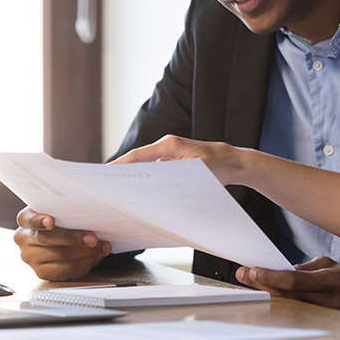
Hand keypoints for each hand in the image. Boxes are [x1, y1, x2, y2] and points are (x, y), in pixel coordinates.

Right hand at [13, 207, 110, 280]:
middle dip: (73, 239)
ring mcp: (31, 258)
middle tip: (93, 238)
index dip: (40, 221)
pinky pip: (63, 271)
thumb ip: (67, 210)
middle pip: (47, 240)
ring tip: (100, 248)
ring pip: (58, 256)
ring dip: (84, 253)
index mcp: (26, 219)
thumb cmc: (62, 220)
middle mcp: (24, 239)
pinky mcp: (41, 272)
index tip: (51, 222)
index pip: (30, 219)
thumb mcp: (61, 211)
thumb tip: (91, 211)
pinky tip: (92, 258)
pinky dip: (82, 264)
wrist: (59, 236)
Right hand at [111, 134, 247, 185]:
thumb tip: (151, 181)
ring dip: (135, 178)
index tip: (105, 174)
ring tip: (121, 193)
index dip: (120, 164)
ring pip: (146, 166)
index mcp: (169, 145)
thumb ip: (173, 174)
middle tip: (107, 187)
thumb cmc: (218, 165)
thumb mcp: (196, 171)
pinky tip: (143, 194)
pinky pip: (155, 170)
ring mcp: (170, 154)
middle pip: (138, 160)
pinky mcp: (175, 162)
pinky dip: (148, 180)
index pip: (138, 155)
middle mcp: (167, 147)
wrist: (234, 162)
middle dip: (123, 172)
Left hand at [236, 257, 339, 324]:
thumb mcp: (329, 265)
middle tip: (242, 274)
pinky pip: (288, 313)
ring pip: (283, 306)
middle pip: (284, 295)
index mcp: (328, 282)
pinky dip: (273, 304)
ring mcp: (316, 314)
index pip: (295, 280)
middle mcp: (321, 301)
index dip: (272, 276)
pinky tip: (260, 297)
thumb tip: (282, 270)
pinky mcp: (313, 321)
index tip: (254, 269)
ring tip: (246, 284)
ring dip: (263, 295)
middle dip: (260, 284)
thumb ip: (305, 268)